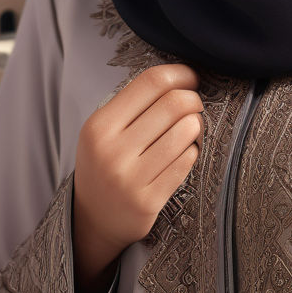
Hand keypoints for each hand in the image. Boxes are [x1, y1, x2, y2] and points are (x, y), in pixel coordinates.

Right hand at [72, 63, 203, 292]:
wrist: (94, 218)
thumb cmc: (107, 162)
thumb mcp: (106, 129)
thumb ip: (137, 103)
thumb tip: (183, 75)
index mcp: (100, 126)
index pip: (151, 82)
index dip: (180, 74)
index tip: (191, 78)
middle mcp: (112, 151)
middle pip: (174, 104)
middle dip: (193, 99)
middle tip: (194, 105)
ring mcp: (130, 178)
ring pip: (186, 131)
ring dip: (196, 125)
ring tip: (190, 129)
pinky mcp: (148, 201)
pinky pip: (187, 161)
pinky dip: (192, 151)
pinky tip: (183, 153)